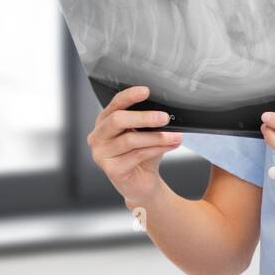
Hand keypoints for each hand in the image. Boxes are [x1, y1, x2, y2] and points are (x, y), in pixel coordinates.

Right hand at [87, 85, 181, 207]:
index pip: (115, 104)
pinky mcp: (111, 169)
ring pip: (130, 139)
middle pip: (117, 120)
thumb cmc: (142, 154)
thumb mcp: (146, 133)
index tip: (146, 91)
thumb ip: (148, 122)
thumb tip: (165, 112)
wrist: (142, 183)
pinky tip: (170, 146)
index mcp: (104, 122)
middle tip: (165, 117)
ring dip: (157, 137)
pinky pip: (137, 155)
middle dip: (143, 117)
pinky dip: (157, 149)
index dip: (129, 96)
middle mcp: (98, 136)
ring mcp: (101, 154)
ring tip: (176, 136)